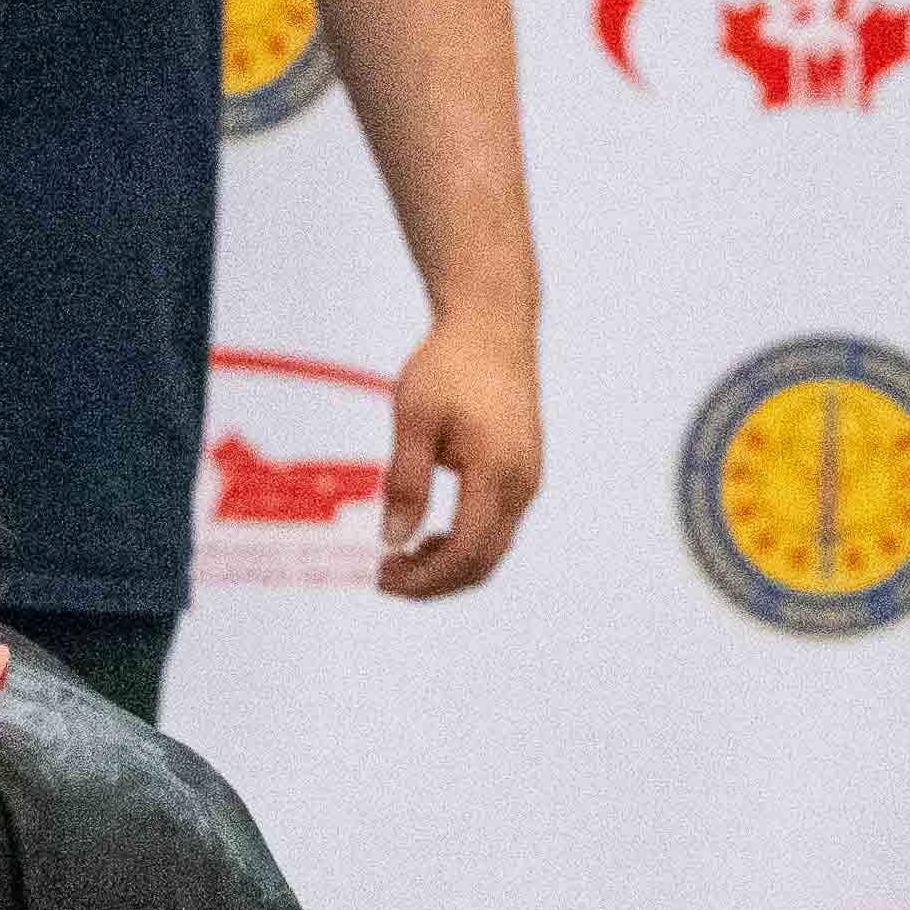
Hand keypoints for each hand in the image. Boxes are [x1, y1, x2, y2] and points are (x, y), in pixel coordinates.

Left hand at [376, 306, 543, 596]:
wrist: (492, 327)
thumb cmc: (449, 365)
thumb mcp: (414, 418)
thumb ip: (406, 481)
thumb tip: (392, 539)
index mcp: (496, 470)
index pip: (465, 551)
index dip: (424, 577)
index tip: (382, 576)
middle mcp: (522, 484)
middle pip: (483, 563)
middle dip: (434, 582)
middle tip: (386, 577)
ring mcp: (528, 481)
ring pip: (493, 550)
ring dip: (448, 566)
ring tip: (403, 558)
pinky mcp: (524, 475)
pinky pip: (498, 528)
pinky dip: (465, 545)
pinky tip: (430, 536)